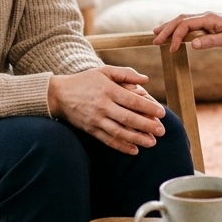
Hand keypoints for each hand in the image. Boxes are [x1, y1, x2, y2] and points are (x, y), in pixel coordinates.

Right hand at [47, 66, 166, 154]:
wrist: (59, 95)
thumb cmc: (85, 81)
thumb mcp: (104, 71)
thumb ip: (125, 74)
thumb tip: (145, 80)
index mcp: (108, 90)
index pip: (132, 100)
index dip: (148, 107)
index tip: (162, 113)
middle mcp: (102, 106)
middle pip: (128, 118)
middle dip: (147, 126)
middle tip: (162, 131)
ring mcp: (96, 120)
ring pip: (119, 132)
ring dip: (137, 139)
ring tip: (151, 142)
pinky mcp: (91, 130)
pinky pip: (108, 140)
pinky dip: (121, 147)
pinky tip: (134, 150)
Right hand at [152, 11, 221, 51]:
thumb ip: (210, 42)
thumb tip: (191, 44)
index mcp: (209, 18)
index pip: (185, 25)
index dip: (175, 36)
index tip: (170, 49)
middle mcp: (206, 16)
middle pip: (180, 20)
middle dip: (166, 29)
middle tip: (153, 40)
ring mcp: (207, 20)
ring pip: (183, 21)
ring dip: (170, 27)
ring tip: (157, 34)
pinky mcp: (209, 25)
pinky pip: (190, 25)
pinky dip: (179, 29)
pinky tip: (174, 35)